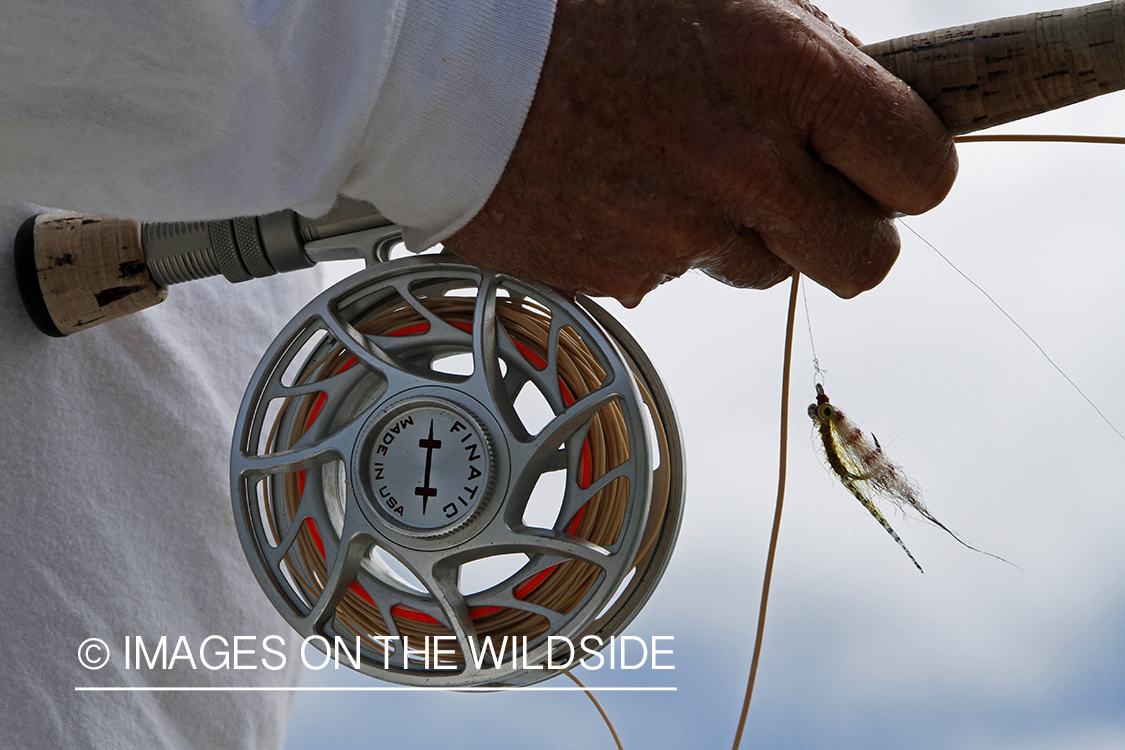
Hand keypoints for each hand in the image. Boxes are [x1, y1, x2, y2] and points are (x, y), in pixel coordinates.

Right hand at [444, 0, 956, 305]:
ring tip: (681, 170)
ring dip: (744, 233)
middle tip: (813, 197)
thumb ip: (798, 42)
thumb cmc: (564, 4)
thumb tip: (859, 89)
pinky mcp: (615, 276)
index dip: (912, 172)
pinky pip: (669, 277)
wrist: (433, 58)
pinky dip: (657, 243)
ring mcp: (675, 233)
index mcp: (783, 73)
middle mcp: (742, 167)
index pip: (919, 169)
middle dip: (850, 234)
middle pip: (863, 259)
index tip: (890, 165)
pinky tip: (615, 185)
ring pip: (761, 272)